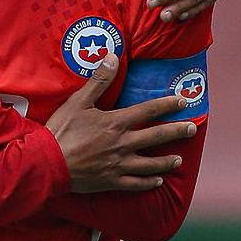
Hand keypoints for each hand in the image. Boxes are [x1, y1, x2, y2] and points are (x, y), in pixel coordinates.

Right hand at [45, 55, 196, 193]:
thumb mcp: (78, 101)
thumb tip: (112, 56)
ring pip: (150, 164)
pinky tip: (157, 181)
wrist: (48, 163)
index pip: (148, 111)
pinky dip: (148, 182)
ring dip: (167, 161)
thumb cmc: (61, 130)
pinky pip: (135, 184)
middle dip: (177, 131)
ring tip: (178, 159)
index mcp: (116, 123)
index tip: (183, 100)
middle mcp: (123, 144)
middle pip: (156, 136)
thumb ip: (98, 80)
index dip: (167, 104)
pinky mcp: (111, 181)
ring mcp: (119, 165)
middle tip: (193, 129)